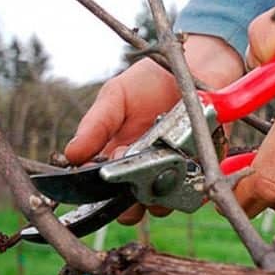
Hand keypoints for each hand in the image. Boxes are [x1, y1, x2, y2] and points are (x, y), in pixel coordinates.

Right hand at [64, 34, 242, 223]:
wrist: (195, 66)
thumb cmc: (150, 82)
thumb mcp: (115, 96)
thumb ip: (96, 125)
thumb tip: (71, 154)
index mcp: (117, 158)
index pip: (104, 192)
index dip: (100, 192)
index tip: (103, 173)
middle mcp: (144, 172)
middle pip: (132, 208)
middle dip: (130, 202)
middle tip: (134, 171)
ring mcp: (174, 173)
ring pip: (163, 205)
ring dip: (161, 192)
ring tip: (164, 160)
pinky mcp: (204, 169)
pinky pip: (196, 191)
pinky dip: (192, 181)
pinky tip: (189, 157)